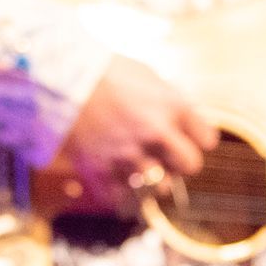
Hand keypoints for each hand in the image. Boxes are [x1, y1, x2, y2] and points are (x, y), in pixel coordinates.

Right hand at [53, 57, 218, 215]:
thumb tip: (184, 119)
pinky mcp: (103, 169)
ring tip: (139, 163)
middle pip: (191, 166)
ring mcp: (129, 153)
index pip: (207, 139)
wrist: (58, 77)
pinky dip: (123, 188)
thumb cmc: (104, 70)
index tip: (186, 136)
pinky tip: (116, 171)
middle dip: (180, 161)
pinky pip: (125, 194)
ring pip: (161, 186)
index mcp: (172, 106)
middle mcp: (155, 133)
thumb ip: (169, 101)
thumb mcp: (146, 75)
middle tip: (166, 154)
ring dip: (153, 178)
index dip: (197, 138)